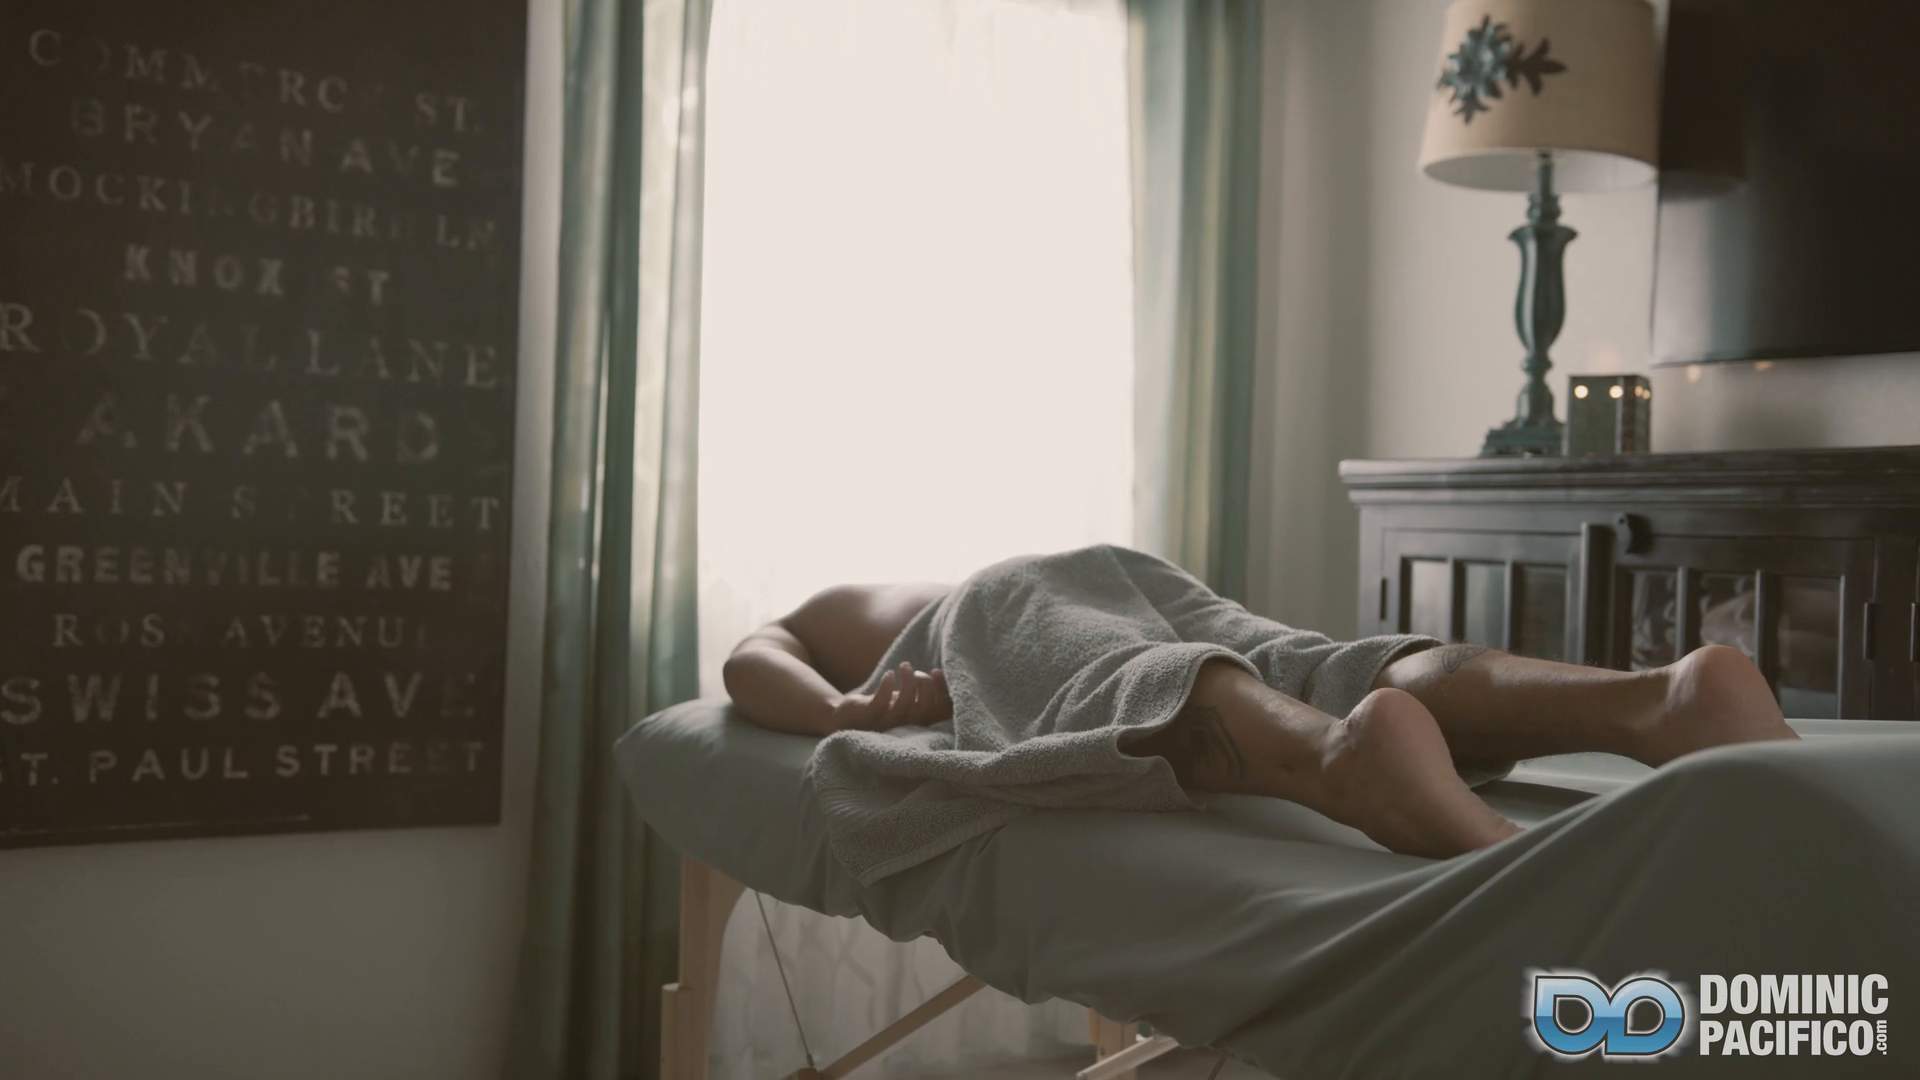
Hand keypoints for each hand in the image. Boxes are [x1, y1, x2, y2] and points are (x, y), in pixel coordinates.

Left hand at [831, 662, 951, 730]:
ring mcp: (887, 722)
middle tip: (918, 671)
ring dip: (908, 681)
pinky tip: (889, 674)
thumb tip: (940, 671)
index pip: (940, 712)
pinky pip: (882, 701)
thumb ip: (922, 693)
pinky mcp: (869, 715)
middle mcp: (906, 726)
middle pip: (926, 708)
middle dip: (926, 685)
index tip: (937, 671)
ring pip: (906, 704)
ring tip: (904, 666)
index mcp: (918, 723)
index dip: (943, 690)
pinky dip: (888, 684)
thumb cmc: (882, 708)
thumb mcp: (905, 701)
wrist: (846, 717)